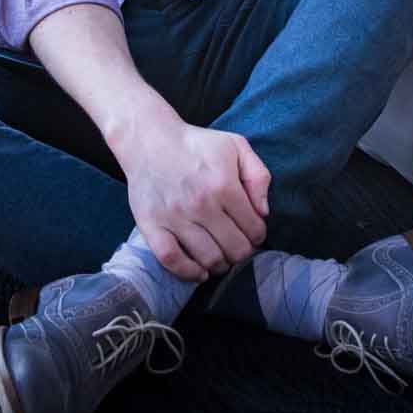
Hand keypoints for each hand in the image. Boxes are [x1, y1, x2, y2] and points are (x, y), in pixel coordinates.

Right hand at [117, 113, 270, 281]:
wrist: (149, 139)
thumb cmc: (196, 144)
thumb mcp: (236, 146)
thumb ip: (258, 176)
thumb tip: (263, 212)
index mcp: (224, 185)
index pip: (254, 229)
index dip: (258, 235)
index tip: (252, 233)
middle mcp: (201, 204)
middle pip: (235, 249)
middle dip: (242, 252)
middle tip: (237, 245)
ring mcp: (174, 217)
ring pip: (209, 259)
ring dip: (221, 264)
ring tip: (221, 257)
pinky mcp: (151, 225)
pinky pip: (172, 260)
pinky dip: (188, 273)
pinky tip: (199, 271)